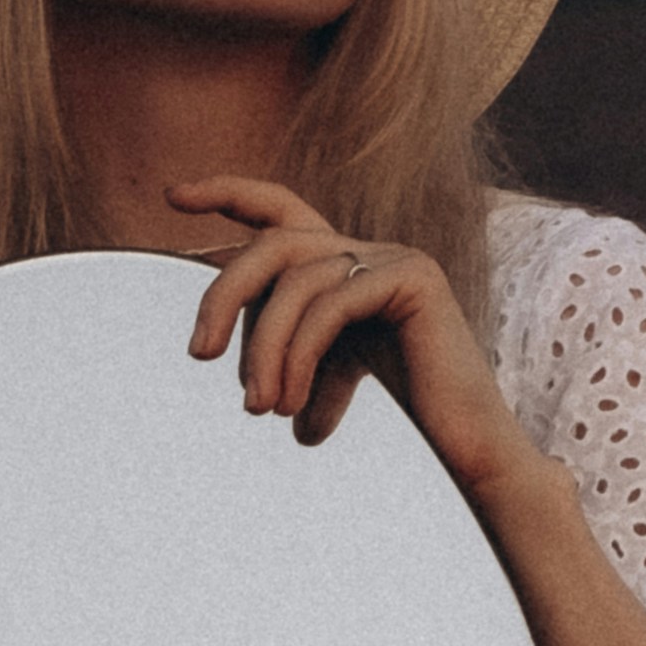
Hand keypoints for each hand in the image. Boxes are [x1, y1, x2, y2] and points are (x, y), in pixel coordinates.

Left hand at [172, 176, 552, 507]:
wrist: (472, 453)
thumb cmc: (408, 426)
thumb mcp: (328, 384)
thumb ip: (290, 363)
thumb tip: (236, 379)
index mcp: (348, 267)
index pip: (280, 211)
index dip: (228, 193)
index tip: (173, 197)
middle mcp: (371, 251)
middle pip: (273, 241)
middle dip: (224, 292)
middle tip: (197, 353)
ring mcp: (396, 259)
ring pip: (295, 279)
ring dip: (264, 348)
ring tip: (259, 409)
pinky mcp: (413, 279)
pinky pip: (328, 304)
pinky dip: (298, 354)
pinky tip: (293, 409)